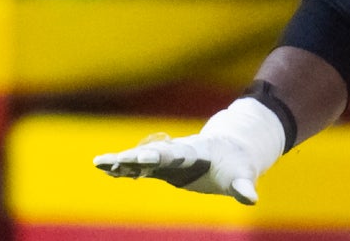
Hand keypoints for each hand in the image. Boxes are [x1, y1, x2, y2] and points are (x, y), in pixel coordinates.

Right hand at [93, 98, 285, 204]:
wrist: (232, 149)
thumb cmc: (237, 164)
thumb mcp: (242, 174)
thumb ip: (243, 185)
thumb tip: (251, 199)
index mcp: (198, 151)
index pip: (178, 154)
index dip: (162, 155)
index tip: (145, 157)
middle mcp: (179, 151)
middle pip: (154, 153)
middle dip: (134, 157)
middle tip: (111, 160)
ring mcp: (170, 158)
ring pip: (142, 158)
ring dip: (122, 161)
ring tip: (99, 163)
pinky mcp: (164, 167)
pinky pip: (141, 167)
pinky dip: (124, 168)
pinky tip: (105, 169)